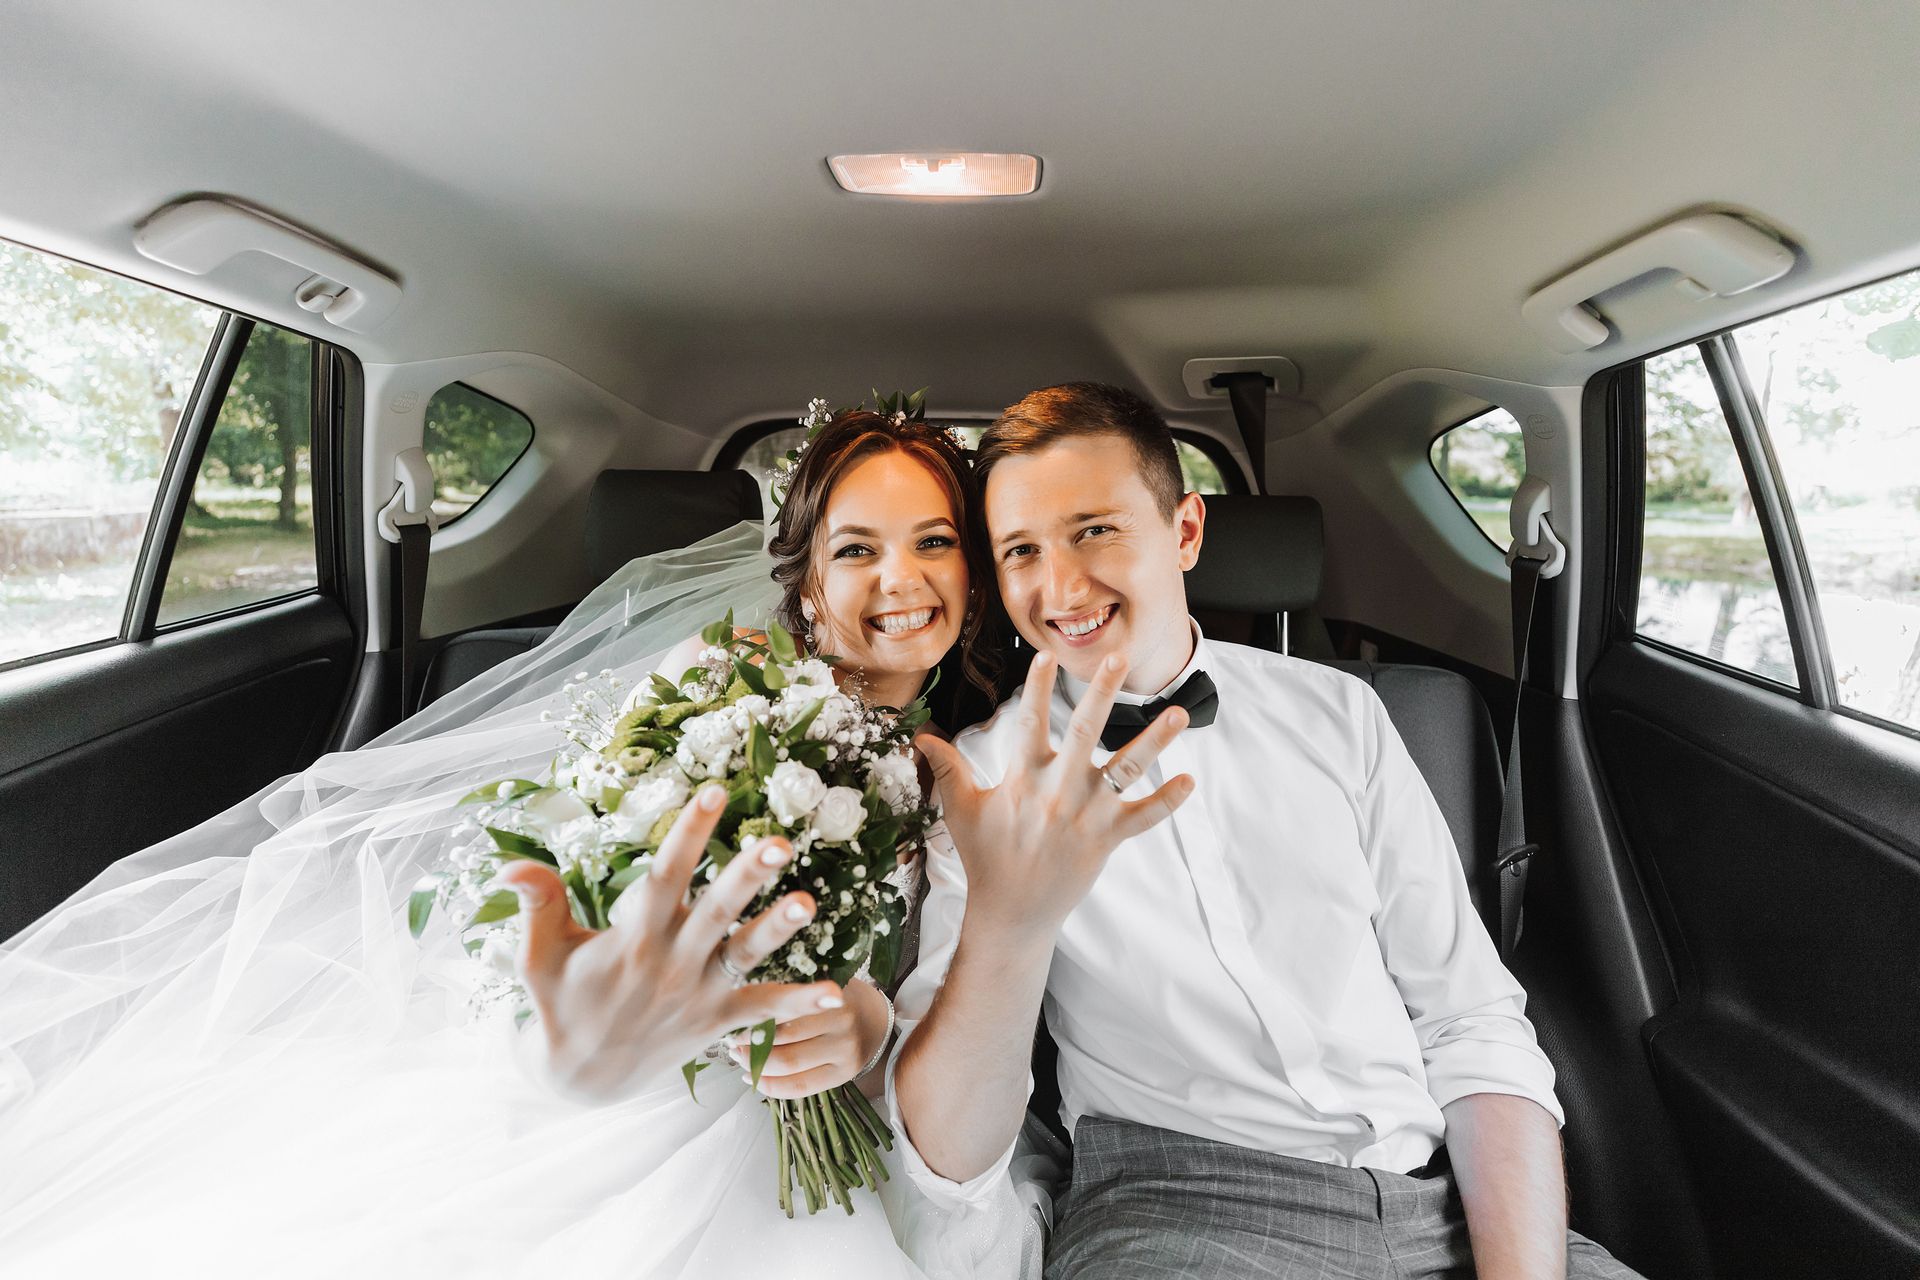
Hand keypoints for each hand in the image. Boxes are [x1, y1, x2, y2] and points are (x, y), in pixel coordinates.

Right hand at [497, 784, 845, 1102]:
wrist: (580, 1079)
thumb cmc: (560, 1002)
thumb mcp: (539, 955)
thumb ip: (537, 905)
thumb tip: (515, 866)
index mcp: (631, 939)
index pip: (663, 877)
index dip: (687, 835)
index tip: (711, 791)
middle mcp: (671, 963)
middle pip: (713, 913)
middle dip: (745, 877)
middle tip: (778, 841)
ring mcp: (697, 995)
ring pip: (744, 957)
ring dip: (777, 929)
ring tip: (809, 900)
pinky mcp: (716, 1024)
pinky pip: (762, 1014)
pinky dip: (799, 1005)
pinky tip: (839, 993)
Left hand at [727, 978, 889, 1098]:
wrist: (876, 1019)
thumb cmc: (837, 997)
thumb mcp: (821, 981)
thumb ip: (793, 989)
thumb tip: (744, 1001)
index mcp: (834, 993)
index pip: (786, 1008)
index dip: (756, 1017)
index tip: (735, 1021)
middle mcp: (843, 1023)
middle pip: (785, 1038)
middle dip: (751, 1043)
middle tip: (731, 1043)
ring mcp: (845, 1052)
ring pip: (790, 1065)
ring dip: (757, 1064)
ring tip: (740, 1058)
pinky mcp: (844, 1075)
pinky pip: (801, 1087)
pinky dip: (772, 1086)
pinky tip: (755, 1079)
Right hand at [915, 650, 1193, 937]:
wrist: (1012, 911)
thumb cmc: (986, 857)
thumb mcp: (961, 809)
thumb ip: (946, 768)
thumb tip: (920, 737)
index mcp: (1023, 777)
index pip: (1030, 721)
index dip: (1038, 687)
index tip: (1047, 653)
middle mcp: (1058, 789)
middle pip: (1084, 731)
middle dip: (1102, 693)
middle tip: (1118, 657)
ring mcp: (1087, 813)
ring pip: (1126, 768)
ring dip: (1154, 741)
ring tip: (1178, 714)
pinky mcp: (1107, 837)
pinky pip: (1143, 817)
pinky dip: (1167, 801)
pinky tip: (1190, 781)